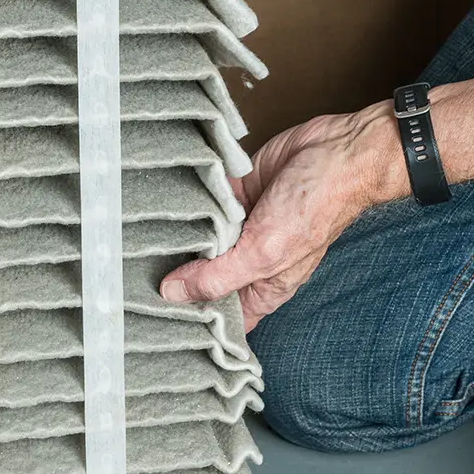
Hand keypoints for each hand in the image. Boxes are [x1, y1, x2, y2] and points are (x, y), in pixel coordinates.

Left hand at [160, 104, 407, 330]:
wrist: (336, 150)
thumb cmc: (317, 208)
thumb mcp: (264, 252)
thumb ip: (218, 276)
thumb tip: (173, 293)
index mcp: (260, 287)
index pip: (221, 318)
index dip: (192, 322)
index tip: (155, 321)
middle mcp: (246, 259)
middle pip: (200, 278)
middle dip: (173, 277)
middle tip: (136, 276)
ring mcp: (238, 225)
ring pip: (195, 239)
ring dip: (174, 236)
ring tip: (139, 240)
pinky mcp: (232, 192)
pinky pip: (199, 202)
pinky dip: (185, 201)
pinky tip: (163, 203)